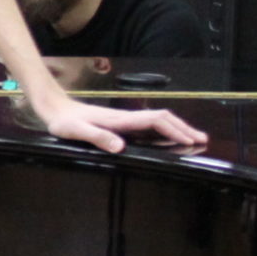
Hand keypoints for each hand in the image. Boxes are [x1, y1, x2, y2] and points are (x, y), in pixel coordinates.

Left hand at [38, 96, 207, 155]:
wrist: (54, 107)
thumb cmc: (63, 122)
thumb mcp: (76, 131)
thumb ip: (97, 137)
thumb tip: (120, 147)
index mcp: (119, 120)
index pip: (154, 121)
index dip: (173, 130)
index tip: (189, 140)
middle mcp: (125, 118)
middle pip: (162, 118)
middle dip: (183, 128)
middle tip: (202, 140)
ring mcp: (123, 119)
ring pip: (157, 120)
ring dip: (176, 128)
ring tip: (193, 138)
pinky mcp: (119, 123)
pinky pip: (147, 125)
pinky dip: (163, 130)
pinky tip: (167, 138)